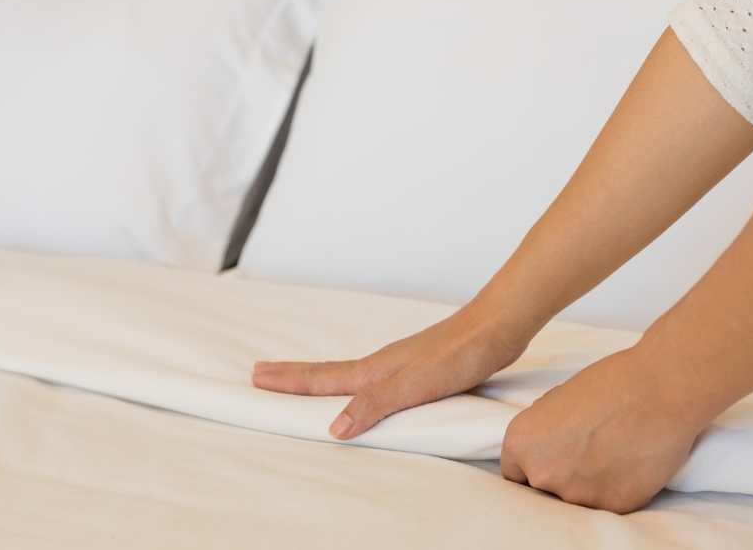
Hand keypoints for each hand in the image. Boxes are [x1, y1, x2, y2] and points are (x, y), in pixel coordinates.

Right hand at [252, 305, 532, 439]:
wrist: (496, 326)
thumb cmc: (460, 353)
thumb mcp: (415, 386)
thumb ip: (375, 405)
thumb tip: (334, 428)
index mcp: (375, 370)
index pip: (322, 379)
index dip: (289, 382)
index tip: (256, 378)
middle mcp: (382, 364)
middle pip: (326, 371)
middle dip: (292, 374)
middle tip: (259, 372)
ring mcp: (399, 362)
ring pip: (347, 371)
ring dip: (318, 375)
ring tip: (298, 377)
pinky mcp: (418, 366)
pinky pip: (370, 377)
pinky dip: (351, 380)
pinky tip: (361, 384)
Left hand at [500, 347, 702, 512]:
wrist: (661, 390)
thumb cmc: (611, 383)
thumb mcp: (558, 397)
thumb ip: (543, 427)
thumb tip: (544, 442)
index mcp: (521, 443)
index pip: (514, 472)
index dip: (534, 463)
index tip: (551, 456)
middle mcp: (542, 474)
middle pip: (542, 487)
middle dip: (559, 472)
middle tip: (586, 450)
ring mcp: (577, 495)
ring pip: (574, 498)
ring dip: (587, 482)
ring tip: (611, 452)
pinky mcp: (613, 506)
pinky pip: (605, 503)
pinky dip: (614, 488)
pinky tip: (628, 462)